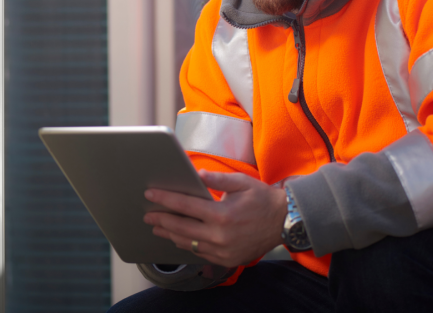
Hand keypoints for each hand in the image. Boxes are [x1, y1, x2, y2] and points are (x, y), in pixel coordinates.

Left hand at [143, 170, 287, 267]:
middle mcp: (220, 236)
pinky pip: (201, 253)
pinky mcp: (227, 260)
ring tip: (158, 227)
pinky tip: (179, 238)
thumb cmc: (262, 198)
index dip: (165, 200)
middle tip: (147, 215)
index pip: (185, 206)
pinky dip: (187, 245)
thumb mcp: (241, 182)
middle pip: (181, 228)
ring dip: (171, 235)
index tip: (150, 195)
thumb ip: (217, 179)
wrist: (284, 222)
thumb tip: (196, 173)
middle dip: (161, 220)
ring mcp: (223, 251)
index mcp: (222, 215)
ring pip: (189, 244)